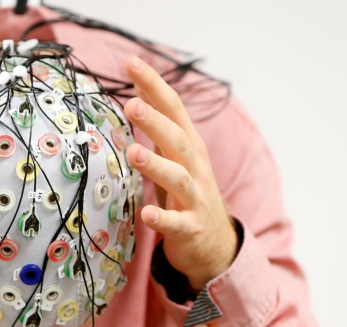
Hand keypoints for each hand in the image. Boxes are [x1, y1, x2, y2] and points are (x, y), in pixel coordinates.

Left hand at [123, 56, 238, 290]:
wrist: (216, 244)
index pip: (173, 108)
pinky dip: (162, 217)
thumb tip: (138, 91)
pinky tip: (147, 213)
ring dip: (156, 165)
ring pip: (178, 178)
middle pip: (177, 138)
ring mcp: (195, 198)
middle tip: (132, 103)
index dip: (153, 85)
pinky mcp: (190, 228)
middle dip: (156, 120)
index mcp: (188, 146)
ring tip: (133, 152)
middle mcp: (195, 167)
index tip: (130, 62)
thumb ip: (159, 125)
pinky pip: (176, 223)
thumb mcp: (176, 155)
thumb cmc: (189, 192)